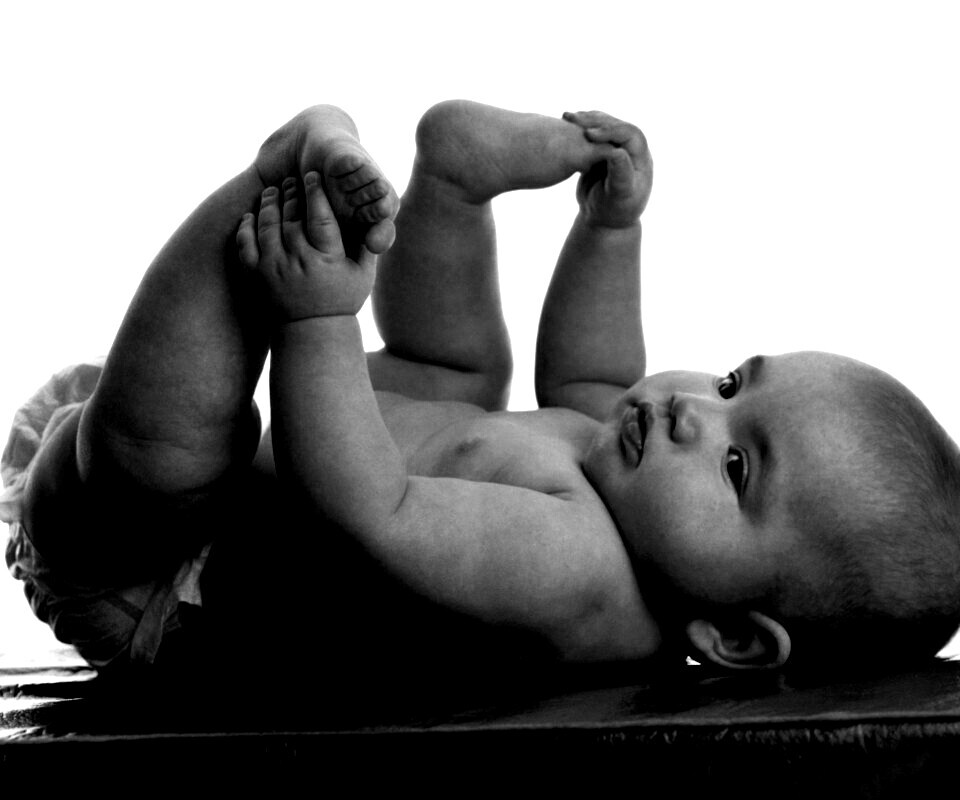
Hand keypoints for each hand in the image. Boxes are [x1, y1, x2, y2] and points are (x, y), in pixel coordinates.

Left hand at [236, 173, 375, 321]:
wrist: (311, 332)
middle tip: (291, 180)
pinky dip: (246, 226)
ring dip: (269, 204)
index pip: (320, 217)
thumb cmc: (341, 300)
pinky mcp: (255, 276)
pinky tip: (252, 215)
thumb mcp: (364, 276)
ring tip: (272, 191)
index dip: (315, 193)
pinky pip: (244, 244)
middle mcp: (298, 262)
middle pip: (290, 217)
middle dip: (290, 193)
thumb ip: (369, 247)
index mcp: (326, 260)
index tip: (312, 176)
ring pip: (266, 225)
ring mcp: (273, 269)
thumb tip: (377, 217)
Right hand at [562, 110, 652, 227]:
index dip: (610, 130)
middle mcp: (631, 149)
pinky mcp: (602, 151)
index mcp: (640, 157)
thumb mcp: (619, 196)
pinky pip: (593, 133)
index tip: (589, 134)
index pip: (629, 134)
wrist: (605, 220)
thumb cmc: (614, 211)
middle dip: (595, 120)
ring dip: (586, 119)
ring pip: (603, 125)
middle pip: (615, 124)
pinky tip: (565, 124)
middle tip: (572, 118)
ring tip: (566, 117)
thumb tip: (616, 152)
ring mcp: (616, 148)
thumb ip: (621, 174)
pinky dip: (580, 127)